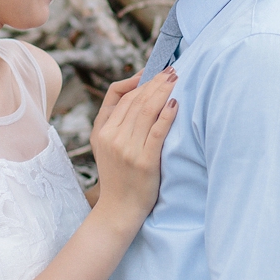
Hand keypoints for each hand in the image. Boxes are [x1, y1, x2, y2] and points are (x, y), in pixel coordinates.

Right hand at [89, 68, 177, 232]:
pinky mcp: (144, 161)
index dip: (139, 81)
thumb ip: (114, 121)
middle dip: (155, 82)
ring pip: (147, 111)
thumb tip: (136, 92)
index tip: (155, 72)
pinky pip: (157, 131)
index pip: (122, 97)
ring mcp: (128, 149)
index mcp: (102, 132)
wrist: (118, 210)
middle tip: (172, 69)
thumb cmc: (117, 176)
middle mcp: (112, 137)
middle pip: (136, 100)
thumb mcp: (103, 147)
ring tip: (177, 79)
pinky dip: (167, 115)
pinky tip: (176, 103)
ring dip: (163, 91)